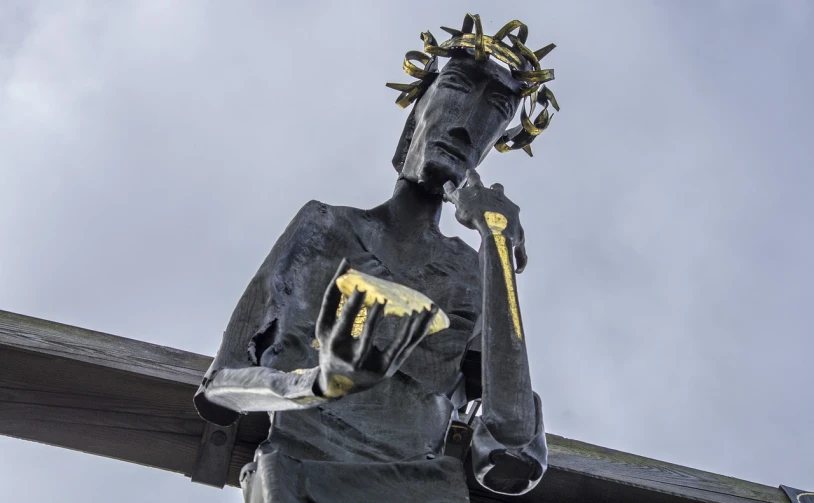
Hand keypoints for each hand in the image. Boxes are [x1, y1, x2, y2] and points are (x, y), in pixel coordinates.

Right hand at [314, 259, 437, 397]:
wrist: (341, 382)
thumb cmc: (331, 345)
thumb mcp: (325, 324)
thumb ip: (333, 294)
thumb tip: (346, 261)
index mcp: (336, 346)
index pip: (345, 324)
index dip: (353, 306)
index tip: (362, 288)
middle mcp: (355, 359)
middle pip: (367, 337)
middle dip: (375, 319)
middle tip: (384, 299)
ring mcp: (375, 367)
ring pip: (396, 344)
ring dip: (411, 325)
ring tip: (421, 307)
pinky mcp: (390, 368)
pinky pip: (408, 346)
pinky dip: (419, 330)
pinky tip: (427, 314)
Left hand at [443, 169, 527, 272]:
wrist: (494, 227)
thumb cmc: (507, 236)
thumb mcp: (518, 245)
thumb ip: (520, 257)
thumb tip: (519, 271)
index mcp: (506, 204)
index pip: (506, 200)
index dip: (501, 199)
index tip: (497, 200)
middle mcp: (493, 194)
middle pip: (494, 186)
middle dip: (490, 186)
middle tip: (485, 185)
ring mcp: (478, 192)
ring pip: (473, 179)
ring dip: (470, 177)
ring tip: (464, 176)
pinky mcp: (462, 197)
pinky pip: (453, 189)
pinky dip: (449, 189)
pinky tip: (446, 187)